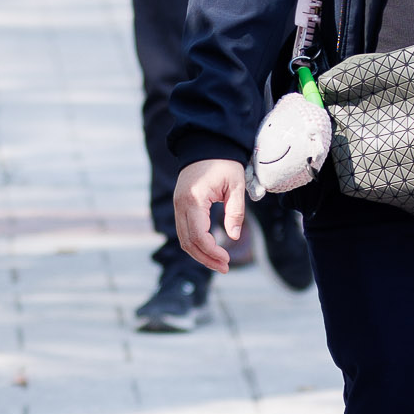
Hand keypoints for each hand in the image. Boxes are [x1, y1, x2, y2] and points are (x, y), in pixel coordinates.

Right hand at [173, 157, 248, 274]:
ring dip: (200, 254)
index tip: (227, 259)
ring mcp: (177, 205)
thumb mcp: (235, 186)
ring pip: (183, 239)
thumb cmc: (224, 164)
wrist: (205, 145)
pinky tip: (209, 250)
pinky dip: (195, 244)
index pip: (198, 235)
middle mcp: (181, 204)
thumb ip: (235, 211)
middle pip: (188, 241)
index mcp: (194, 199)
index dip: (212, 251)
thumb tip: (233, 236)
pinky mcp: (180, 206)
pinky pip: (184, 231)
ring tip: (219, 264)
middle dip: (206, 258)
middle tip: (224, 268)